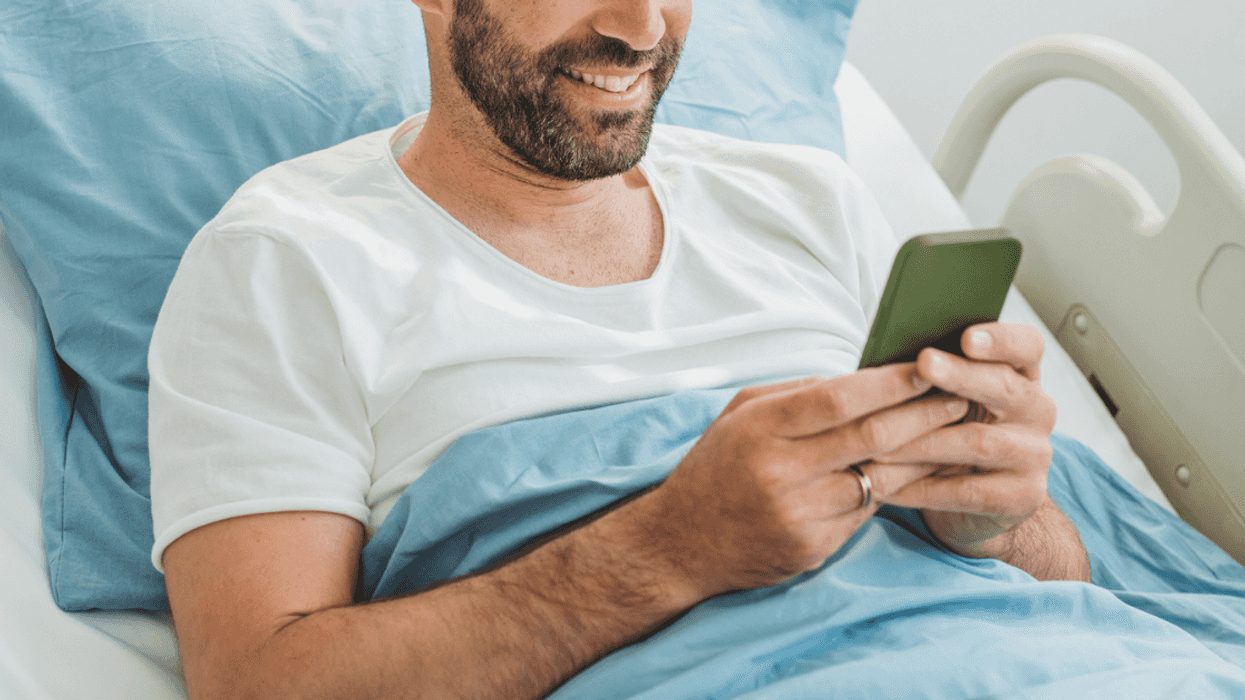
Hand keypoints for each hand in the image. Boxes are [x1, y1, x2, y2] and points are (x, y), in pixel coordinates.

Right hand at [648, 364, 972, 596]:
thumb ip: (795, 393)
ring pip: (880, 477)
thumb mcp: (740, 415)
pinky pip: (868, 512)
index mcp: (760, 429)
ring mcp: (799, 514)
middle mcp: (780, 472)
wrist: (681, 544)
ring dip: (924, 453)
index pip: (839, 399)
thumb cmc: (716, 468)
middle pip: (870, 436)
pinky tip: (922, 471)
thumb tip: (859, 376)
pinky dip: (897, 488)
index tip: (927, 367)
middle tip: (962, 395)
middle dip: (923, 413)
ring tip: (955, 431)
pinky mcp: (813, 548)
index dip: (889, 382)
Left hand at [875, 323, 1057, 558]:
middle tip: (923, 363)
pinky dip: (923, 488)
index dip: (1001, 339)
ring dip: (924, 442)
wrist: (973, 507)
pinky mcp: (1024, 497)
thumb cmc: (948, 438)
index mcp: (1020, 376)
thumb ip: (930, 380)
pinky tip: (887, 485)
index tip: (967, 337)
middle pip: (1004, 387)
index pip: (1026, 346)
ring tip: (880, 443)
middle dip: (960, 375)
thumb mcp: (943, 403)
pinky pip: (969, 491)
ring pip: (980, 442)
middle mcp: (1036, 410)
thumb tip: (884, 360)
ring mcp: (1034, 455)